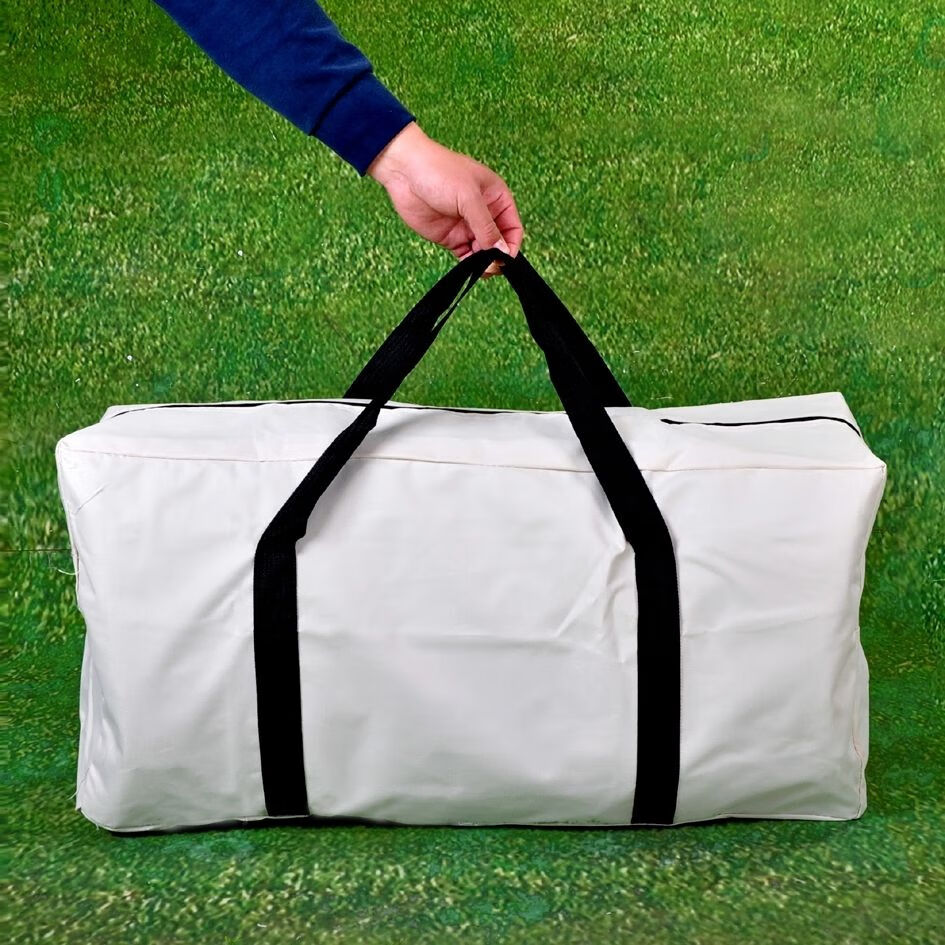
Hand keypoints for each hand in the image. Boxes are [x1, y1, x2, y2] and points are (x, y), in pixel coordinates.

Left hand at [367, 122, 523, 277]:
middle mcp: (484, 213)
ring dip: (483, 263)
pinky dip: (469, 265)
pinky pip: (466, 256)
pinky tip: (468, 267)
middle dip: (497, 256)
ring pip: (483, 252)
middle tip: (490, 265)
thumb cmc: (439, 171)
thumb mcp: (469, 198)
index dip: (512, 245)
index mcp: (496, 198)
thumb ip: (487, 227)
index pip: (513, 228)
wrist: (404, 171)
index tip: (505, 259)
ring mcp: (467, 226)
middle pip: (499, 243)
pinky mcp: (451, 237)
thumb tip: (503, 251)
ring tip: (478, 267)